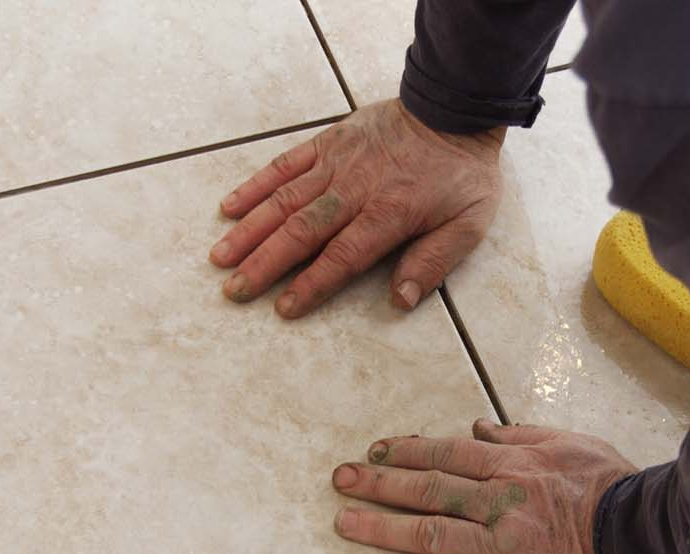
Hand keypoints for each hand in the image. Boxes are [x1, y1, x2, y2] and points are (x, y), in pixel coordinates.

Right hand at [209, 99, 504, 317]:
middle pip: (301, 232)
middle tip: (233, 291)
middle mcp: (354, 189)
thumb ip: (434, 262)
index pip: (341, 257)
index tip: (282, 308)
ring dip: (250, 230)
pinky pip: (285, 164)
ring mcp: (336, 162)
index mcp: (388, 214)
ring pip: (284, 200)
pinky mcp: (328, 141)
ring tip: (220, 257)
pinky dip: (256, 185)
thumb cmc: (462, 174)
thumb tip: (401, 301)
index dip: (311, 285)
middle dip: (264, 264)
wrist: (455, 108)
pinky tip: (230, 207)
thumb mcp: (468, 224)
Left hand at [330, 419, 637, 553]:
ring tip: (344, 525)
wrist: (646, 545)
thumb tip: (480, 429)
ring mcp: (503, 551)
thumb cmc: (616, 490)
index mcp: (513, 467)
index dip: (406, 451)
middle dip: (378, 484)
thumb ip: (523, 436)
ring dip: (382, 530)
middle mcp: (499, 505)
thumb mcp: (573, 445)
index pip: (446, 454)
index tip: (375, 452)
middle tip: (340, 480)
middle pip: (427, 490)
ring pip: (431, 536)